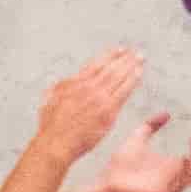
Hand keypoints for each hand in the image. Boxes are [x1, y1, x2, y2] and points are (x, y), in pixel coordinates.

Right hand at [27, 47, 141, 171]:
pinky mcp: (108, 112)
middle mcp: (89, 87)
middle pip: (110, 68)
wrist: (57, 142)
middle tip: (135, 52)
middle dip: (124, 58)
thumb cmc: (51, 125)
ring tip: (140, 58)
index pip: (96, 64)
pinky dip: (133, 80)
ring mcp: (99, 99)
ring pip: (119, 77)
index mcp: (75, 83)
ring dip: (131, 66)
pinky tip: (139, 73)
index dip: (109, 55)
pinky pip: (124, 91)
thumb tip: (66, 81)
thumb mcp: (50, 99)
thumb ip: (60, 87)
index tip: (119, 49)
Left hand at [91, 114, 190, 191]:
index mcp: (170, 166)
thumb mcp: (138, 138)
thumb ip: (151, 125)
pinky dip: (187, 170)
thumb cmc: (120, 166)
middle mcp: (174, 176)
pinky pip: (181, 182)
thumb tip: (166, 114)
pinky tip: (186, 156)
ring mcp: (170, 186)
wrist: (106, 182)